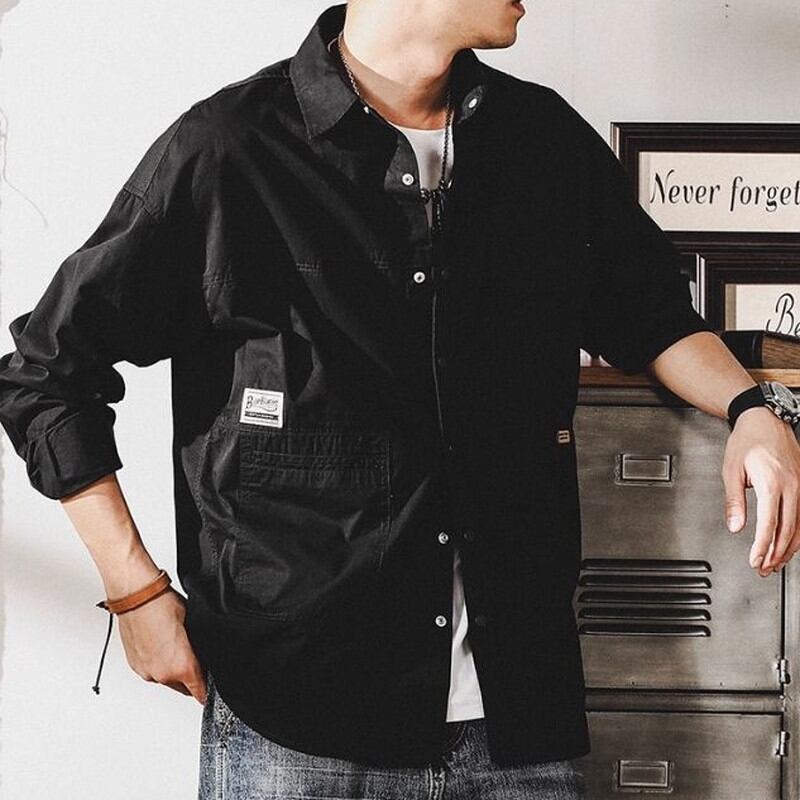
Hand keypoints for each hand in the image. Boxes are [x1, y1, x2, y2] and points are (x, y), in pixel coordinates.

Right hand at [115, 586, 207, 704]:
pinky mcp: (135, 665)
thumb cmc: (163, 605)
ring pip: (166, 680)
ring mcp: (146, 671)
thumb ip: (198, 646)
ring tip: (177, 648)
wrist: (137, 597)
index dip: (208, 690)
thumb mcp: (194, 624)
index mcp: (181, 667)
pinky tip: (162, 646)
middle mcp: (162, 674)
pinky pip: (152, 671)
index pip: (200, 692)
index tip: (211, 689)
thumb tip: (202, 653)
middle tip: (196, 660)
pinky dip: (158, 664)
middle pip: (183, 688)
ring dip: (173, 671)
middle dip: (191, 679)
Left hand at [723, 405, 799, 576]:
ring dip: (787, 548)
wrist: (765, 419)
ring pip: (799, 526)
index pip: (769, 524)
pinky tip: (788, 545)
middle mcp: (792, 486)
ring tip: (774, 563)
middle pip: (787, 530)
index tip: (754, 560)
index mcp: (773, 483)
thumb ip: (734, 500)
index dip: (762, 547)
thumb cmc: (747, 441)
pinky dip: (796, 534)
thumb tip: (735, 526)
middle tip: (763, 569)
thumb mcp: (731, 469)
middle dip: (775, 553)